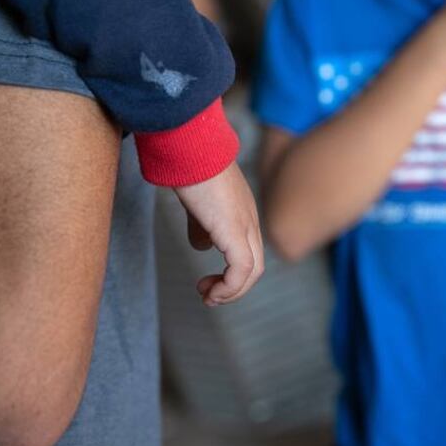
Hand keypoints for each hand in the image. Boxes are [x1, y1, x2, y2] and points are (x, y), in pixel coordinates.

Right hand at [174, 162, 264, 305]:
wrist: (191, 148)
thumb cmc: (190, 168)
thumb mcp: (197, 203)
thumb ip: (201, 225)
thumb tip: (202, 246)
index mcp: (243, 213)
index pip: (249, 253)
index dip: (233, 275)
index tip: (209, 283)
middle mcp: (250, 220)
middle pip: (255, 267)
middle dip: (233, 289)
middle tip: (208, 296)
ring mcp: (245, 225)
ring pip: (253, 271)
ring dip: (231, 292)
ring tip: (207, 296)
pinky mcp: (234, 229)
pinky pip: (241, 268)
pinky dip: (229, 286)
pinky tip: (211, 289)